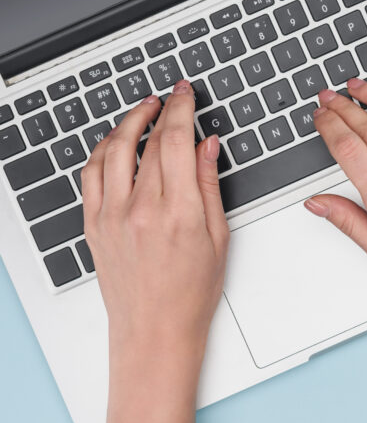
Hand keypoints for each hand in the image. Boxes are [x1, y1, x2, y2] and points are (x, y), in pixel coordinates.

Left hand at [82, 80, 228, 360]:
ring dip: (128, 122)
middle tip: (172, 96)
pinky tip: (115, 141)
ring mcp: (112, 216)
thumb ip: (210, 185)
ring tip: (143, 110)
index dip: (182, 109)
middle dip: (161, 110)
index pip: (177, 142)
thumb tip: (207, 147)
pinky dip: (102, 149)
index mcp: (180, 212)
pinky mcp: (94, 225)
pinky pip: (92, 174)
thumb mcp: (218, 236)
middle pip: (148, 141)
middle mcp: (142, 210)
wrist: (155, 329)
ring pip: (113, 150)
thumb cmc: (191, 292)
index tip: (186, 93)